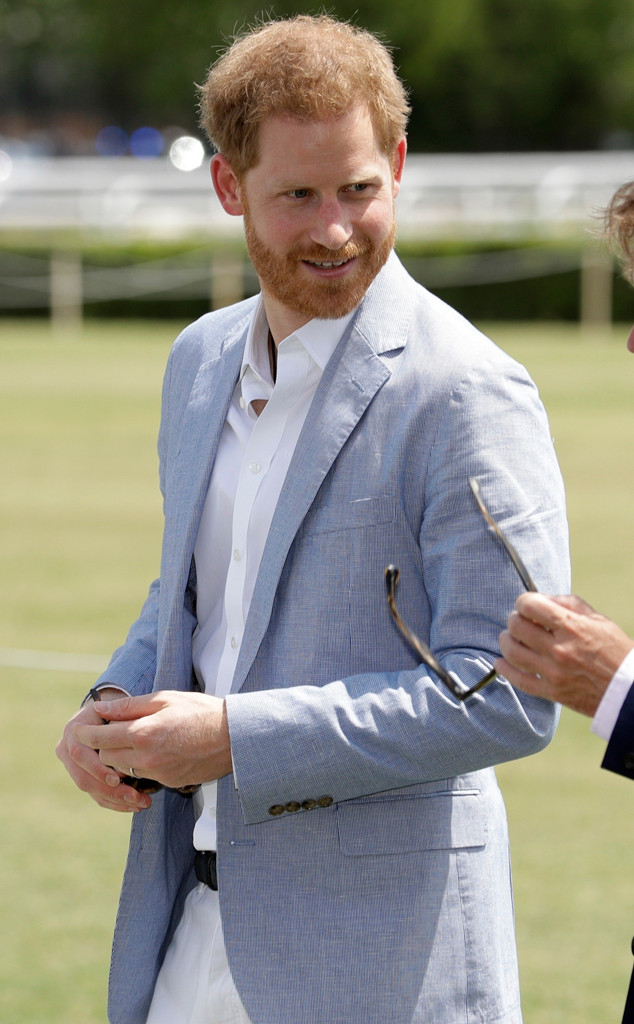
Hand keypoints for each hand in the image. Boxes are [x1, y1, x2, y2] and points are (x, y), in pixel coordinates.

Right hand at [56, 686, 151, 812]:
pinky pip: (95, 794)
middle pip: (83, 777)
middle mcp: (67, 749)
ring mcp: (73, 766)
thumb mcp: (117, 706)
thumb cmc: (118, 708)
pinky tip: (133, 805)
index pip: (80, 754)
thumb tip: (107, 715)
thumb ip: (116, 712)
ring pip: (90, 789)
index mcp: (74, 731)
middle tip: (135, 796)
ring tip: (140, 803)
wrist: (107, 712)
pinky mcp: (83, 777)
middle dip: (110, 790)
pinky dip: (114, 802)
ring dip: (115, 800)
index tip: (118, 778)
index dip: (98, 768)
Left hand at [70, 690, 232, 790]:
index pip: (100, 738)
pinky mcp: (168, 783)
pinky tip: (153, 750)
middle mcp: (146, 758)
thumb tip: (102, 708)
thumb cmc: (201, 712)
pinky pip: (143, 776)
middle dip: (103, 745)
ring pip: (122, 770)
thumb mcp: (165, 699)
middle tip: (107, 731)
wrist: (234, 737)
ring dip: (120, 757)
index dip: (86, 734)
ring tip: (130, 741)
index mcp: (142, 733)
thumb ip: (129, 705)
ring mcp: (158, 774)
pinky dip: (140, 765)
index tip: (79, 729)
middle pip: (106, 758)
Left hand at [496, 592, 633, 716]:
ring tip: (510, 638)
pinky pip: (518, 680)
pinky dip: (504, 669)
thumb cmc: (616, 651)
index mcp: (572, 627)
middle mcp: (560, 649)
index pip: (530, 606)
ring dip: (506, 641)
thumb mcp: (598, 620)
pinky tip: (500, 661)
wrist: (629, 690)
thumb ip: (569, 604)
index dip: (524, 602)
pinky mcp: (552, 692)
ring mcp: (554, 673)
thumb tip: (542, 598)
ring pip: (512, 652)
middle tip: (519, 622)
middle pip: (516, 627)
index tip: (527, 605)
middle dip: (514, 620)